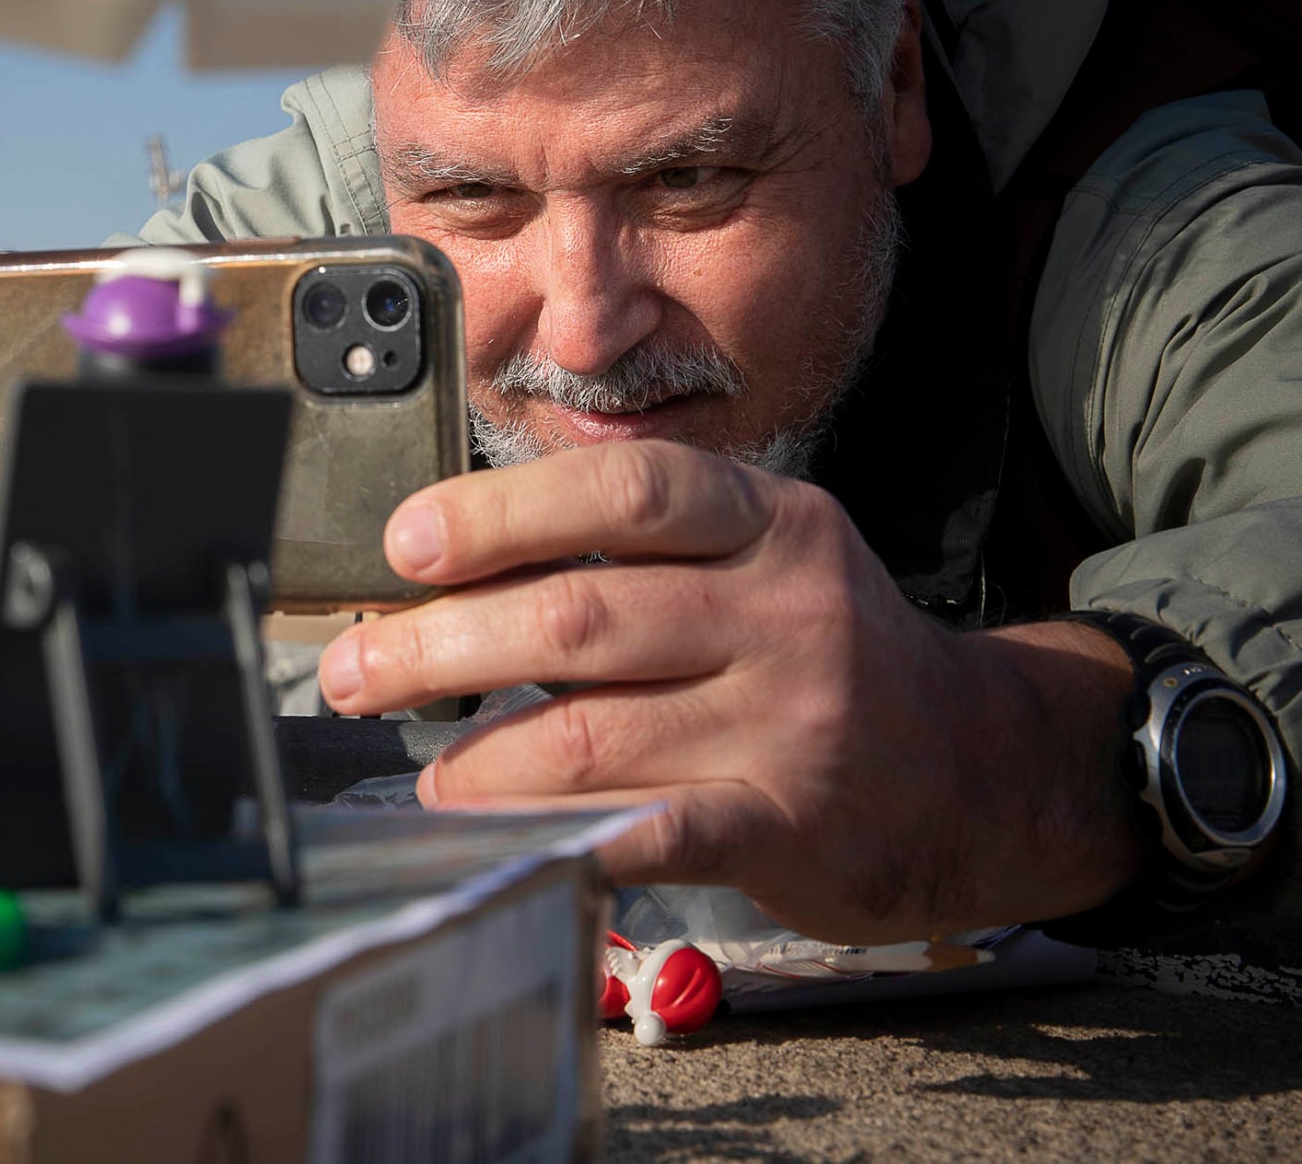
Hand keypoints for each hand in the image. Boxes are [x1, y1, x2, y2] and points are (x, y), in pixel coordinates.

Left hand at [317, 440, 1141, 941]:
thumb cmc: (819, 654)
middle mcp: (787, 608)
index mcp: (768, 521)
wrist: (978, 770)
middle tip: (354, 671)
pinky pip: (657, 830)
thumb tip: (451, 576)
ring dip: (476, 758)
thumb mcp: (760, 560)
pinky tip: (501, 844)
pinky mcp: (792, 822)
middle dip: (442, 646)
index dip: (500, 512)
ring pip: (593, 731)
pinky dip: (566, 836)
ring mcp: (794, 718)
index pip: (622, 490)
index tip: (405, 544)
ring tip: (418, 777)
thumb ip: (636, 553)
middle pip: (582, 615)